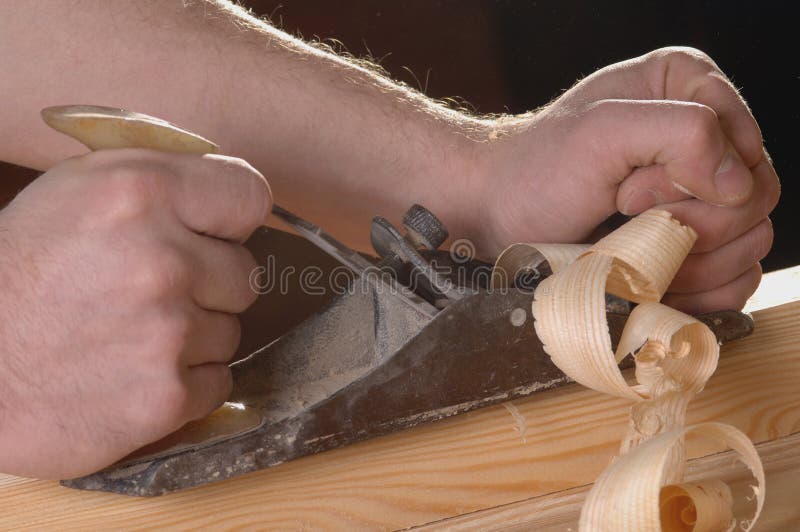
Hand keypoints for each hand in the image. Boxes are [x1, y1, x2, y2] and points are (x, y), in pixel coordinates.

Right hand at [0, 149, 269, 478]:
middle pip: (246, 272)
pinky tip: (133, 373)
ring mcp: (168, 332)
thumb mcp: (75, 191)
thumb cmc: (18, 273)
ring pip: (230, 331)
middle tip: (149, 293)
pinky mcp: (166, 397)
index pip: (250, 196)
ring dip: (194, 336)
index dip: (230, 220)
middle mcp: (162, 260)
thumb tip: (231, 194)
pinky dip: (185, 383)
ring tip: (130, 336)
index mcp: (140, 192)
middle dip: (209, 284)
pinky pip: (218, 382)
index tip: (212, 234)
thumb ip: (159, 181)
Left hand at [468, 47, 779, 312]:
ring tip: (629, 249)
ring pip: (751, 243)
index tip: (626, 189)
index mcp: (692, 89)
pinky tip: (650, 278)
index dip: (690, 177)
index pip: (747, 144)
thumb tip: (741, 184)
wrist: (500, 218)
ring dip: (691, 260)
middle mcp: (706, 139)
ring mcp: (704, 199)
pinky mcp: (696, 249)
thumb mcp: (602, 131)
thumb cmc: (539, 171)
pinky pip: (736, 279)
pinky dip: (697, 289)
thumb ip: (683, 133)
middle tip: (623, 216)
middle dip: (687, 220)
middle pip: (757, 197)